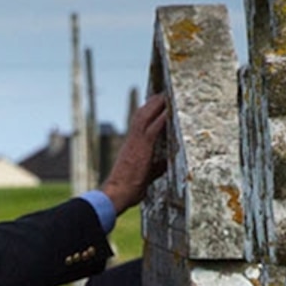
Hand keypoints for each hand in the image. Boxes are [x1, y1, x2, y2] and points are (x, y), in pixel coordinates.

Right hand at [99, 94, 171, 215]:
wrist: (116, 193)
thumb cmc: (128, 188)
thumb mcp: (146, 175)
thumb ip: (156, 167)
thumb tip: (166, 163)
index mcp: (132, 146)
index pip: (139, 123)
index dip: (146, 112)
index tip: (153, 103)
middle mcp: (133, 140)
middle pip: (141, 115)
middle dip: (151, 103)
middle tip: (161, 93)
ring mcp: (136, 142)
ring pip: (146, 116)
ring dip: (156, 104)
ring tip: (165, 94)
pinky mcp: (142, 147)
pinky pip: (153, 127)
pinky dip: (161, 117)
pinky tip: (168, 109)